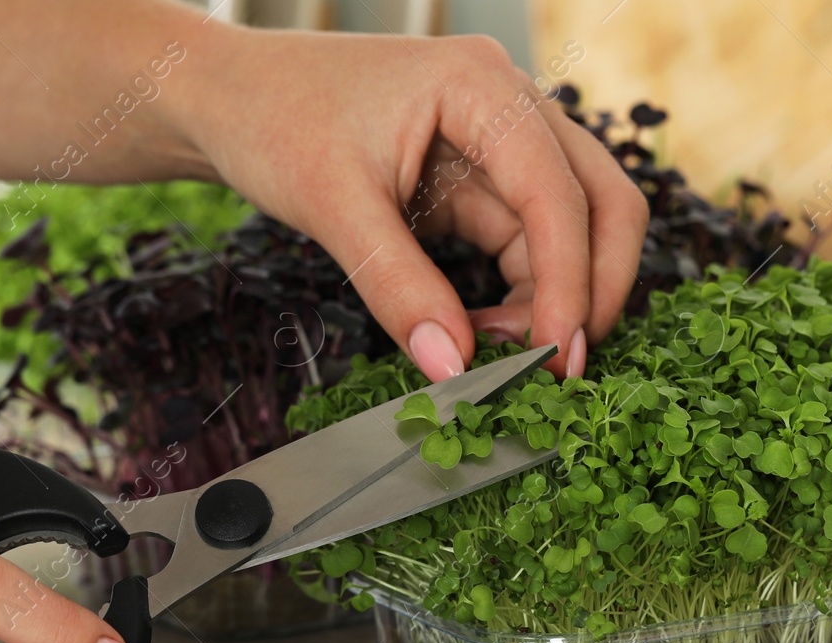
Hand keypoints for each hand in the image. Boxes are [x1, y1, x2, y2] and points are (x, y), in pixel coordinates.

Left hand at [179, 27, 648, 380]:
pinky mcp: (482, 179)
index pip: (557, 192)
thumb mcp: (333, 206)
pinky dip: (519, 295)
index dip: (569, 281)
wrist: (229, 97)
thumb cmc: (272, 119)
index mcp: (480, 86)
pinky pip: (528, 244)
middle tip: (561, 366)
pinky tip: (478, 332)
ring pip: (572, 229)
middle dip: (595, 288)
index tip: (556, 357)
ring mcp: (501, 141)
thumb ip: (397, 287)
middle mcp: (509, 104)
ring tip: (495, 353)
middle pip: (602, 201)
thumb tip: (453, 367)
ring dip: (552, 299)